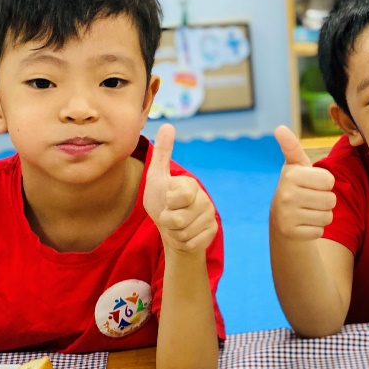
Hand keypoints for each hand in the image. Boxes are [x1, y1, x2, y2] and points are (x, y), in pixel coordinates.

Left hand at [144, 123, 217, 254]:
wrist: (170, 229)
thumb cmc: (161, 202)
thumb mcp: (156, 177)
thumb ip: (162, 154)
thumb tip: (168, 124)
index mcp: (191, 185)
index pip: (178, 196)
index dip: (167, 202)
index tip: (167, 199)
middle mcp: (204, 199)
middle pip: (178, 219)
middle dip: (167, 221)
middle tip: (169, 214)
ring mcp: (209, 216)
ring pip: (184, 232)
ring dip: (173, 232)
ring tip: (176, 225)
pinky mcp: (212, 232)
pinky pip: (191, 243)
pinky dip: (182, 242)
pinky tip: (184, 235)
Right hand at [270, 126, 335, 240]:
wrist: (281, 218)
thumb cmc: (296, 186)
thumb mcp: (296, 166)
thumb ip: (292, 147)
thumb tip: (279, 128)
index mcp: (291, 175)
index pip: (329, 180)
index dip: (325, 183)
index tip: (312, 183)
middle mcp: (286, 195)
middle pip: (331, 199)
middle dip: (326, 200)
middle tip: (311, 199)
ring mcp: (287, 216)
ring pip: (327, 216)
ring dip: (323, 215)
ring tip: (309, 210)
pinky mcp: (291, 233)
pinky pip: (320, 230)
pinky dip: (316, 228)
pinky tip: (304, 223)